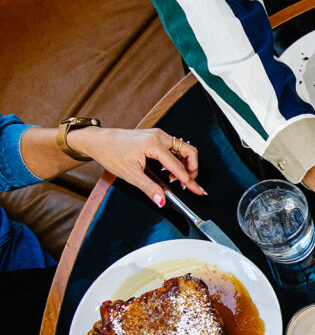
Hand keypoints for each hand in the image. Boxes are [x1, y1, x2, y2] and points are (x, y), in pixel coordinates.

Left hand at [71, 127, 203, 206]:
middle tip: (187, 182)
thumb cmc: (110, 152)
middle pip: (188, 151)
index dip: (189, 180)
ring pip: (183, 148)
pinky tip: (167, 169)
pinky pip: (175, 146)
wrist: (98, 141)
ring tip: (173, 177)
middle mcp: (159, 136)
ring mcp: (158, 134)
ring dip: (184, 163)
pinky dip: (177, 159)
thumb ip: (149, 188)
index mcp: (153, 144)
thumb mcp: (130, 174)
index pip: (178, 165)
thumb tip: (161, 199)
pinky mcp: (156, 136)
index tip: (196, 189)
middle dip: (192, 168)